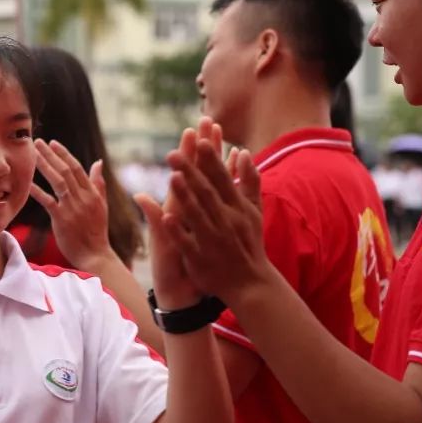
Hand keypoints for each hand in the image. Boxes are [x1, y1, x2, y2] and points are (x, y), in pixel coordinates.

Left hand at [29, 139, 112, 267]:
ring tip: (32, 154)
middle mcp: (83, 197)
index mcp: (92, 193)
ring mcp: (73, 208)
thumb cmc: (96, 230)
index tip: (53, 143)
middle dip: (51, 154)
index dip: (64, 154)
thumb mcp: (101, 205)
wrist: (95, 255)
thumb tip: (98, 162)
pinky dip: (38, 191)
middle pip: (66, 170)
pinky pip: (48, 201)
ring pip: (58, 181)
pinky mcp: (62, 219)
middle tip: (37, 141)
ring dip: (44, 165)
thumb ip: (98, 183)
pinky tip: (27, 182)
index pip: (77, 168)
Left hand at [162, 139, 272, 304]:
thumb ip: (249, 181)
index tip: (201, 138)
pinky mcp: (201, 258)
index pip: (222, 179)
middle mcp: (226, 221)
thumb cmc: (249, 243)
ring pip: (197, 214)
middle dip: (191, 172)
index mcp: (237, 208)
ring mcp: (212, 239)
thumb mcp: (254, 212)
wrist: (251, 284)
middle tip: (174, 152)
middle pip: (206, 192)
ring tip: (172, 177)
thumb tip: (243, 152)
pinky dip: (179, 230)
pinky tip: (167, 217)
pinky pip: (187, 243)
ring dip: (185, 196)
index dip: (211, 160)